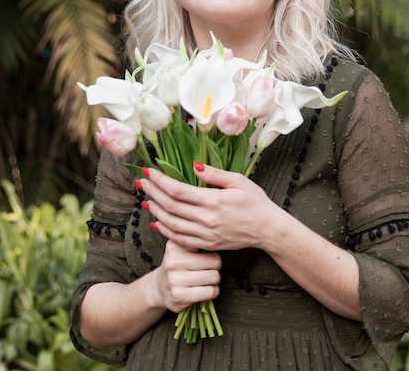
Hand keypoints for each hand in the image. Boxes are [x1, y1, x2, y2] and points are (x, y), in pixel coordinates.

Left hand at [140, 163, 279, 251]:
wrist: (268, 229)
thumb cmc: (256, 201)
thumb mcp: (238, 180)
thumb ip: (214, 174)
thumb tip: (193, 164)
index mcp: (214, 201)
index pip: (178, 190)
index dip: (160, 181)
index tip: (149, 172)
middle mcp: (207, 220)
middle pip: (171, 206)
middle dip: (153, 193)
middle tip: (141, 182)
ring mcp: (206, 235)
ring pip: (172, 224)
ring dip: (156, 211)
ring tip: (146, 199)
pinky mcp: (207, 244)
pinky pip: (180, 239)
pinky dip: (165, 230)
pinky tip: (157, 221)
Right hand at [154, 239, 220, 312]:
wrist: (159, 287)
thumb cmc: (176, 266)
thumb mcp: (180, 247)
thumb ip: (195, 240)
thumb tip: (216, 238)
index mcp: (175, 246)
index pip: (208, 245)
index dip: (211, 252)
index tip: (206, 256)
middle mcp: (173, 262)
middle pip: (215, 261)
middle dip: (215, 267)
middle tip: (207, 269)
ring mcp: (176, 280)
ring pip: (214, 277)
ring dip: (214, 280)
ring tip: (205, 279)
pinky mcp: (180, 296)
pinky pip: (210, 292)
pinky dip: (212, 291)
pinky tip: (205, 289)